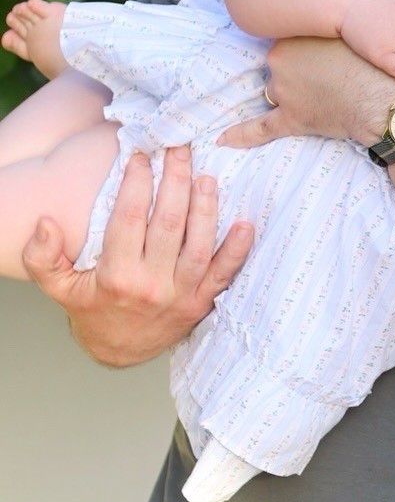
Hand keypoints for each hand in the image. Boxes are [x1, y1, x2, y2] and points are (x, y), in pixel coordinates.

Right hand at [23, 145, 253, 366]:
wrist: (119, 351)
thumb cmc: (91, 308)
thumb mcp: (57, 286)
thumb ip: (42, 256)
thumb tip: (45, 223)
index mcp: (117, 276)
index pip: (130, 219)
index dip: (138, 184)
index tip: (142, 156)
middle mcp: (151, 284)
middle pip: (169, 224)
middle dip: (176, 182)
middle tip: (180, 151)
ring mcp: (181, 295)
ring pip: (198, 245)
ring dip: (206, 208)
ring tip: (207, 177)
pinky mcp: (202, 302)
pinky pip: (224, 274)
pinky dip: (237, 250)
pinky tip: (246, 224)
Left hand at [220, 37, 394, 150]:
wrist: (389, 98)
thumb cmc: (379, 63)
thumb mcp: (360, 27)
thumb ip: (341, 16)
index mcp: (296, 34)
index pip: (291, 40)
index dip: (309, 49)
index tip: (326, 53)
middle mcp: (282, 59)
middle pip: (282, 64)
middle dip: (301, 70)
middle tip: (333, 74)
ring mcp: (284, 90)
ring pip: (278, 89)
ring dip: (296, 93)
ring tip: (329, 95)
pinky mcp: (290, 119)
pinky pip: (260, 128)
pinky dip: (241, 135)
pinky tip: (223, 140)